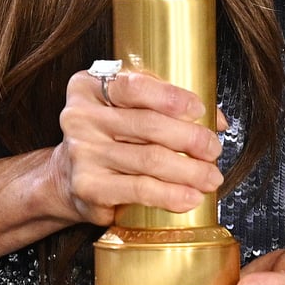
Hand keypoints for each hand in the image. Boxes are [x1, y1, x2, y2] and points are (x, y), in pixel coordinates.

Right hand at [46, 67, 226, 226]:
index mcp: (89, 87)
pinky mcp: (89, 187)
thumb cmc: (108, 138)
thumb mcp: (128, 111)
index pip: (135, 87)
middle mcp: (80, 117)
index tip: (199, 110)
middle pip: (148, 125)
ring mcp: (82, 153)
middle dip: (190, 138)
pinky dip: (170, 195)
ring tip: (210, 177)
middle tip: (213, 149)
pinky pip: (140, 189)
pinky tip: (190, 197)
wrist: (67, 179)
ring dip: (189, 170)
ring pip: (149, 159)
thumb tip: (217, 121)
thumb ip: (166, 106)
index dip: (172, 98)